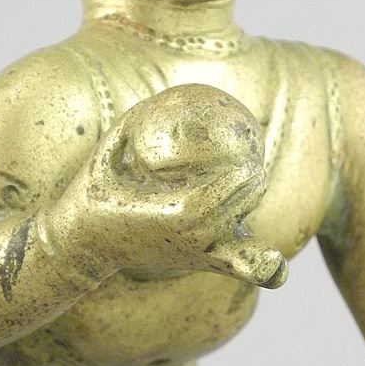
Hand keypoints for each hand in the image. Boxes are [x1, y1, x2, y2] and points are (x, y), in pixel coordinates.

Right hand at [46, 84, 286, 288]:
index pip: (224, 189)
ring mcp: (195, 255)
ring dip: (251, 205)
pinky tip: (281, 269)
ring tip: (254, 180)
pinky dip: (260, 272)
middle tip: (253, 163)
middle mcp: (192, 238)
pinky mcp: (195, 264)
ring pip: (241, 238)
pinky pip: (232, 269)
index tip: (250, 152)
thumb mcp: (110, 147)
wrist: (83, 242)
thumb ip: (138, 119)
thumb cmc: (97, 190)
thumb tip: (170, 94)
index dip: (242, 172)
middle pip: (239, 206)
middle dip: (252, 183)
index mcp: (176, 213)